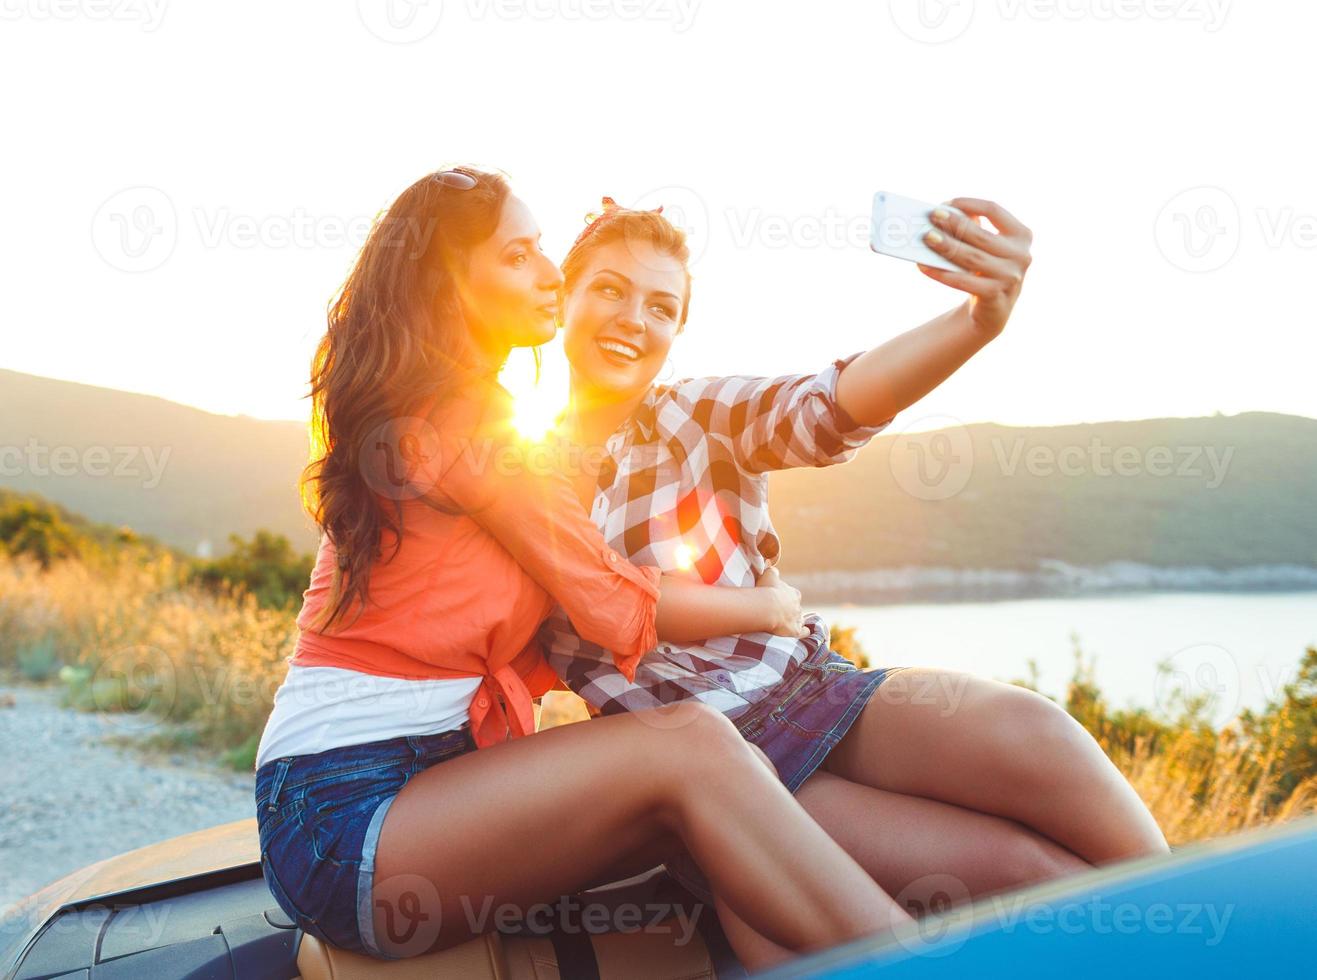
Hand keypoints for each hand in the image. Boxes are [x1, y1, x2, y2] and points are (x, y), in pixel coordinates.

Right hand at [755, 566, 807, 638]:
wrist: (766, 607)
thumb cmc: (766, 590)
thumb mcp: (768, 575)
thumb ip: (772, 571)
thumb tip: (772, 566)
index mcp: (793, 593)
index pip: (793, 594)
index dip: (786, 597)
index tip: (778, 599)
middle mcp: (798, 606)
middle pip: (796, 608)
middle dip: (790, 610)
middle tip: (779, 612)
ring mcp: (797, 619)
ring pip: (800, 619)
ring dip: (795, 621)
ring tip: (786, 623)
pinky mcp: (795, 631)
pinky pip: (804, 632)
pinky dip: (804, 632)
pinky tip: (803, 632)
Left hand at [917, 198, 1032, 338]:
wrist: (994, 309)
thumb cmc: (986, 269)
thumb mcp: (987, 247)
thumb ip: (973, 229)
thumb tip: (942, 215)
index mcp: (1021, 235)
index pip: (994, 210)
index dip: (970, 204)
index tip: (948, 202)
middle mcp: (1021, 255)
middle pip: (981, 236)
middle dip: (955, 224)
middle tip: (932, 216)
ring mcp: (1010, 278)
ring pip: (972, 258)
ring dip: (947, 246)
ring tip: (927, 237)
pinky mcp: (996, 296)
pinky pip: (963, 282)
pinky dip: (941, 273)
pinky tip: (923, 265)